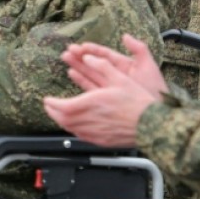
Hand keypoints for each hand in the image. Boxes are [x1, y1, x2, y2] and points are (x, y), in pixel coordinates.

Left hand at [43, 35, 166, 147]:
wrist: (153, 125)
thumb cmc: (138, 102)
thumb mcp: (121, 78)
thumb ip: (102, 66)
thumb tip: (89, 57)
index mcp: (92, 103)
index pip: (62, 106)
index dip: (51, 103)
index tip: (47, 99)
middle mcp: (90, 119)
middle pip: (62, 119)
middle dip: (52, 112)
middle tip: (48, 106)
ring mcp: (95, 133)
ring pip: (70, 129)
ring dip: (61, 121)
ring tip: (57, 114)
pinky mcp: (101, 141)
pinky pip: (81, 136)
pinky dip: (73, 129)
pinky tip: (74, 125)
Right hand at [60, 35, 167, 97]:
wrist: (156, 115)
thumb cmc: (155, 89)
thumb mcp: (148, 67)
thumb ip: (138, 49)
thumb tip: (125, 35)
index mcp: (125, 66)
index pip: (105, 55)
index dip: (93, 50)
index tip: (81, 46)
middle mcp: (115, 75)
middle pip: (95, 63)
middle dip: (81, 56)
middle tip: (67, 51)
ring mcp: (109, 87)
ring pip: (90, 73)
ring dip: (78, 66)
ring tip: (65, 58)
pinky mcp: (105, 98)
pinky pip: (90, 87)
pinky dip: (81, 80)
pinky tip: (72, 73)